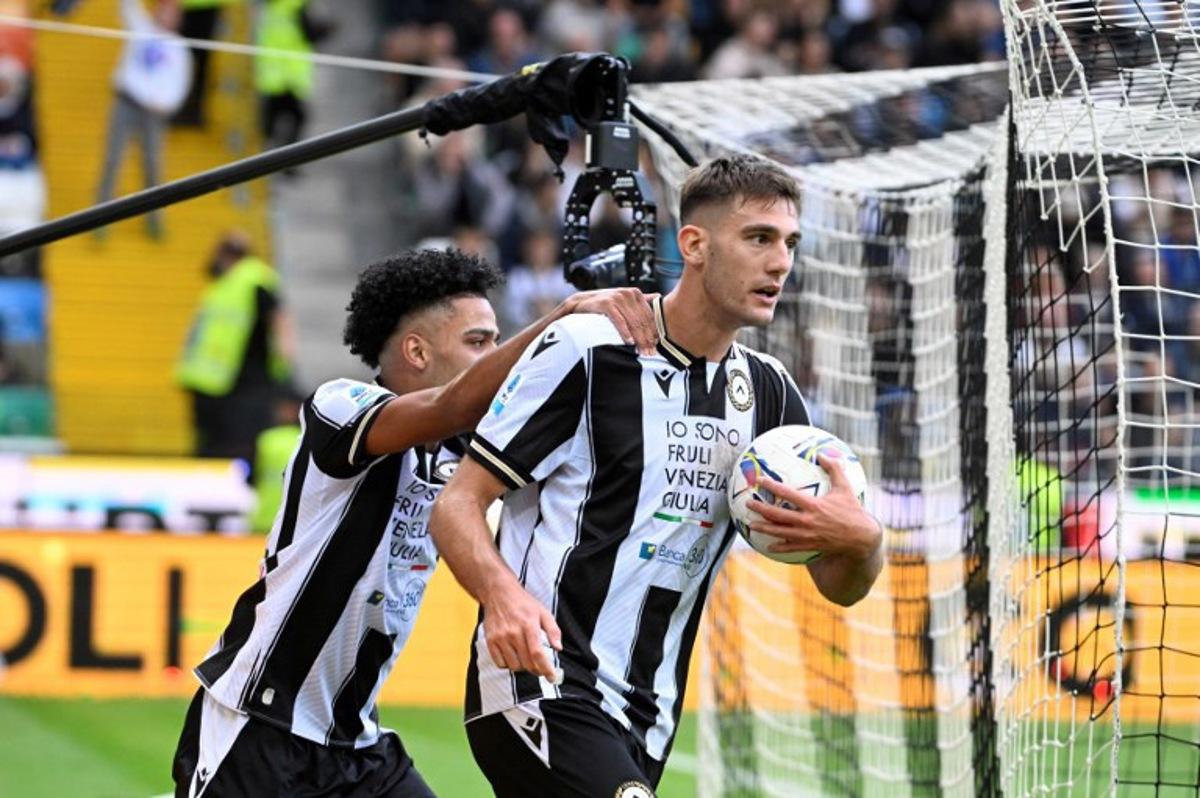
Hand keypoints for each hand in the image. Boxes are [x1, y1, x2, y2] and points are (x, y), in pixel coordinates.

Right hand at [481, 578, 562, 681]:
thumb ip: (553, 630)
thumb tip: (558, 648)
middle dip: (537, 670)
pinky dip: (508, 664)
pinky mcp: (490, 641)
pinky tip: (513, 655)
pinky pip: (500, 663)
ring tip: (526, 658)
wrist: (498, 593)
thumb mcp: (543, 612)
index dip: (546, 669)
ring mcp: (500, 638)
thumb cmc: (523, 603)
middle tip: (541, 668)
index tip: (551, 677)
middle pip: (527, 663)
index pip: (537, 654)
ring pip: (514, 665)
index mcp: (529, 625)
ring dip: (523, 667)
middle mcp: (513, 632)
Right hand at [560, 288, 659, 355]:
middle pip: (642, 321)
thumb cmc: (603, 305)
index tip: (656, 347)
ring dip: (638, 339)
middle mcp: (628, 294)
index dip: (653, 332)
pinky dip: (624, 331)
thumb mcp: (623, 301)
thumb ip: (640, 300)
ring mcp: (617, 297)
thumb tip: (658, 296)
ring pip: (633, 322)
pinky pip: (619, 320)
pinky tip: (629, 342)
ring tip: (642, 352)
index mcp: (635, 294)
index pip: (649, 316)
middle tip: (651, 354)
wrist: (580, 302)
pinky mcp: (606, 303)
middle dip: (647, 339)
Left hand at [746, 455, 880, 559]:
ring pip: (780, 532)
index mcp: (814, 505)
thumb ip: (834, 469)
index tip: (760, 480)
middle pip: (778, 514)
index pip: (787, 493)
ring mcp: (807, 535)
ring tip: (750, 524)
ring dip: (764, 528)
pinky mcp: (810, 546)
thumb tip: (823, 453)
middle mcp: (808, 521)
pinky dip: (779, 546)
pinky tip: (767, 545)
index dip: (772, 486)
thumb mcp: (845, 488)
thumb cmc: (853, 510)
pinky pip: (791, 547)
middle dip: (761, 508)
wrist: (861, 538)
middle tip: (748, 503)